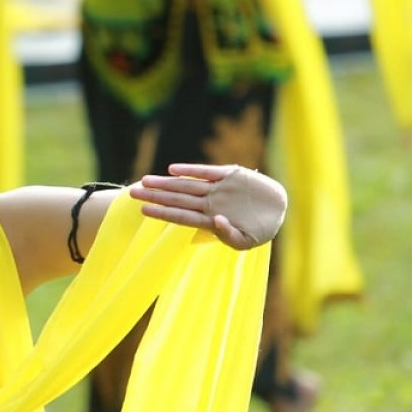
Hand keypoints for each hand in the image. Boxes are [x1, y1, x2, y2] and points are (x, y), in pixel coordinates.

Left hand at [130, 163, 286, 249]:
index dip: (162, 213)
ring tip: (145, 180)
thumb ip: (229, 235)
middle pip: (177, 199)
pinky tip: (173, 169)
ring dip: (166, 183)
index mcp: (209, 219)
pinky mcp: (231, 174)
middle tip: (132, 191)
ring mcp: (218, 188)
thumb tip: (215, 221)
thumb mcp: (246, 241)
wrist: (280, 209)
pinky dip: (191, 170)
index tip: (142, 210)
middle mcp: (209, 202)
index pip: (180, 216)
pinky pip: (207, 171)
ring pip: (187, 185)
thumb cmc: (259, 230)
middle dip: (155, 196)